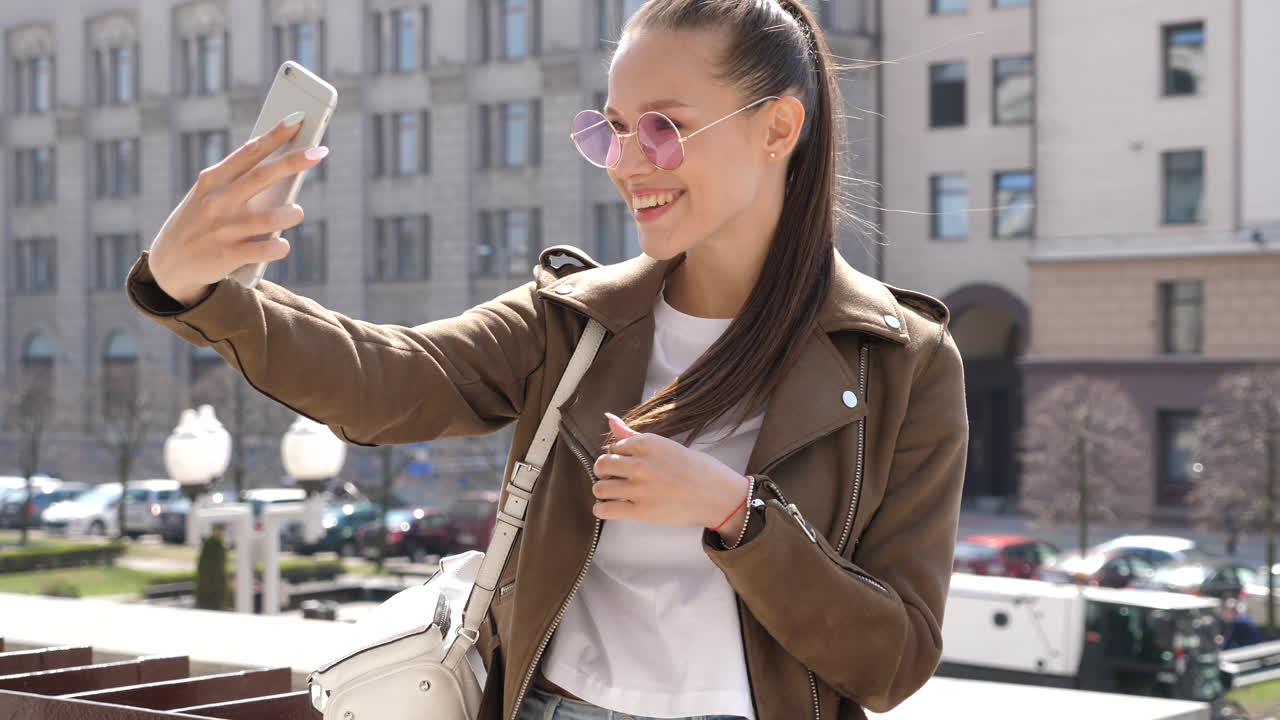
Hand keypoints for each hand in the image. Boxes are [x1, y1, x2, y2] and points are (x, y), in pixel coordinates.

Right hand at [147, 115, 328, 305]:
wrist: (169, 266)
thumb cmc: (199, 223)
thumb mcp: (207, 196)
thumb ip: (236, 181)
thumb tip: (281, 165)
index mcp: (211, 181)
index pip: (247, 153)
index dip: (273, 136)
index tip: (297, 119)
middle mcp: (217, 202)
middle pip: (261, 177)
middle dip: (292, 162)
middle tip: (319, 151)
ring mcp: (224, 230)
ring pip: (272, 217)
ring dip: (291, 213)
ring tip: (295, 211)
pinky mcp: (230, 256)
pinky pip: (269, 249)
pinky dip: (281, 246)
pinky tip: (279, 244)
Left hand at [592, 413, 750, 533]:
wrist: (720, 496)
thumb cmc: (700, 470)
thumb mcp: (668, 446)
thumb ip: (635, 437)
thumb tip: (610, 419)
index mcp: (648, 443)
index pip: (614, 446)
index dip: (619, 456)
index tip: (628, 463)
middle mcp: (640, 463)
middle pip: (602, 465)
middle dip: (605, 471)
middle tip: (616, 478)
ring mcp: (639, 488)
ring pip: (600, 487)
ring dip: (603, 490)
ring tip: (614, 493)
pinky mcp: (641, 511)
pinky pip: (605, 509)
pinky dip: (601, 509)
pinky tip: (610, 507)